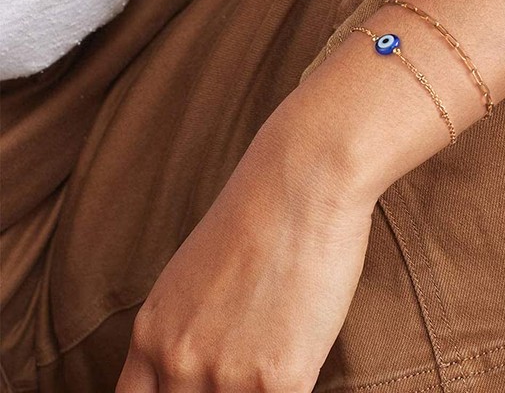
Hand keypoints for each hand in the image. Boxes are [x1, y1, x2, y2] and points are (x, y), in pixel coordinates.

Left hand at [115, 120, 375, 392]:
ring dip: (259, 389)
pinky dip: (299, 383)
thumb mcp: (196, 272)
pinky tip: (306, 356)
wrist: (303, 180)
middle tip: (245, 369)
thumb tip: (203, 367)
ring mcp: (225, 378)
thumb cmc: (261, 212)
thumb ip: (189, 328)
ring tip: (279, 353)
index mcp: (152, 334)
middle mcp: (177, 363)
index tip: (200, 386)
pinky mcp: (278, 383)